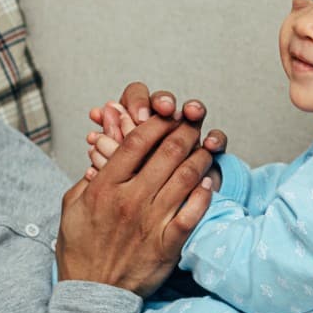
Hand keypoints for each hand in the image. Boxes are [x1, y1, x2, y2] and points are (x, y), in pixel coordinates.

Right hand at [57, 113, 216, 295]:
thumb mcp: (72, 208)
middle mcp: (129, 201)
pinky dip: (204, 194)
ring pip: (185, 179)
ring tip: (208, 146)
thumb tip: (101, 156)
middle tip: (195, 121)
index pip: (137, 142)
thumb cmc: (80, 250)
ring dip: (201, 157)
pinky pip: (192, 214)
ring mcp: (150, 223)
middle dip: (186, 131)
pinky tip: (208, 181)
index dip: (157, 122)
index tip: (168, 115)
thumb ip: (88, 180)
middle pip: (167, 153)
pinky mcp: (167, 245)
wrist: (92, 294)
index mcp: (104, 187)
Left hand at [86, 84, 225, 180]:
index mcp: (135, 119)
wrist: (150, 218)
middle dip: (165, 101)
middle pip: (167, 101)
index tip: (132, 112)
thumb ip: (107, 143)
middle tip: (164, 108)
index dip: (137, 99)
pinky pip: (215, 141)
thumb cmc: (125, 193)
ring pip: (194, 113)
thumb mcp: (112, 168)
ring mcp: (186, 137)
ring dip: (194, 110)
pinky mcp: (205, 155)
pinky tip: (211, 144)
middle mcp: (163, 122)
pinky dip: (215, 139)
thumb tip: (97, 114)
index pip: (136, 94)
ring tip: (193, 114)